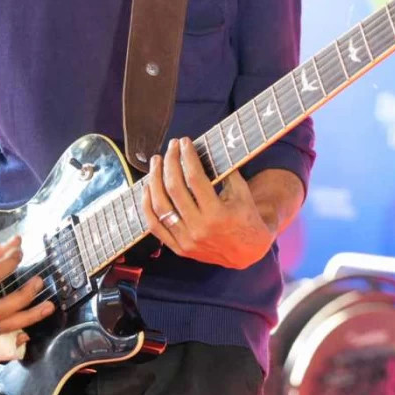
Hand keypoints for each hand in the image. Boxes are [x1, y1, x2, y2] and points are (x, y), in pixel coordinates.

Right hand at [0, 223, 55, 333]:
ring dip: (28, 318)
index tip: (18, 252)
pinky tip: (31, 326)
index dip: (8, 263)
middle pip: (0, 309)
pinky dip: (16, 331)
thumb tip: (17, 243)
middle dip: (24, 297)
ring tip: (47, 307)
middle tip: (39, 282)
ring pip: (2, 326)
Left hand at [141, 138, 275, 269]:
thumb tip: (205, 150)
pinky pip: (155, 226)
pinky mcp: (178, 248)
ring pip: (160, 206)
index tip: (185, 142)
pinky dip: (147, 205)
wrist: (247, 253)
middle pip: (174, 189)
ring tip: (156, 162)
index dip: (187, 156)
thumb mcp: (243, 194)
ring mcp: (186, 241)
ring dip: (154, 180)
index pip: (195, 178)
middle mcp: (199, 229)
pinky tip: (148, 187)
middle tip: (171, 147)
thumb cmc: (247, 218)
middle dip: (170, 163)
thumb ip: (225, 173)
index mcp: (217, 214)